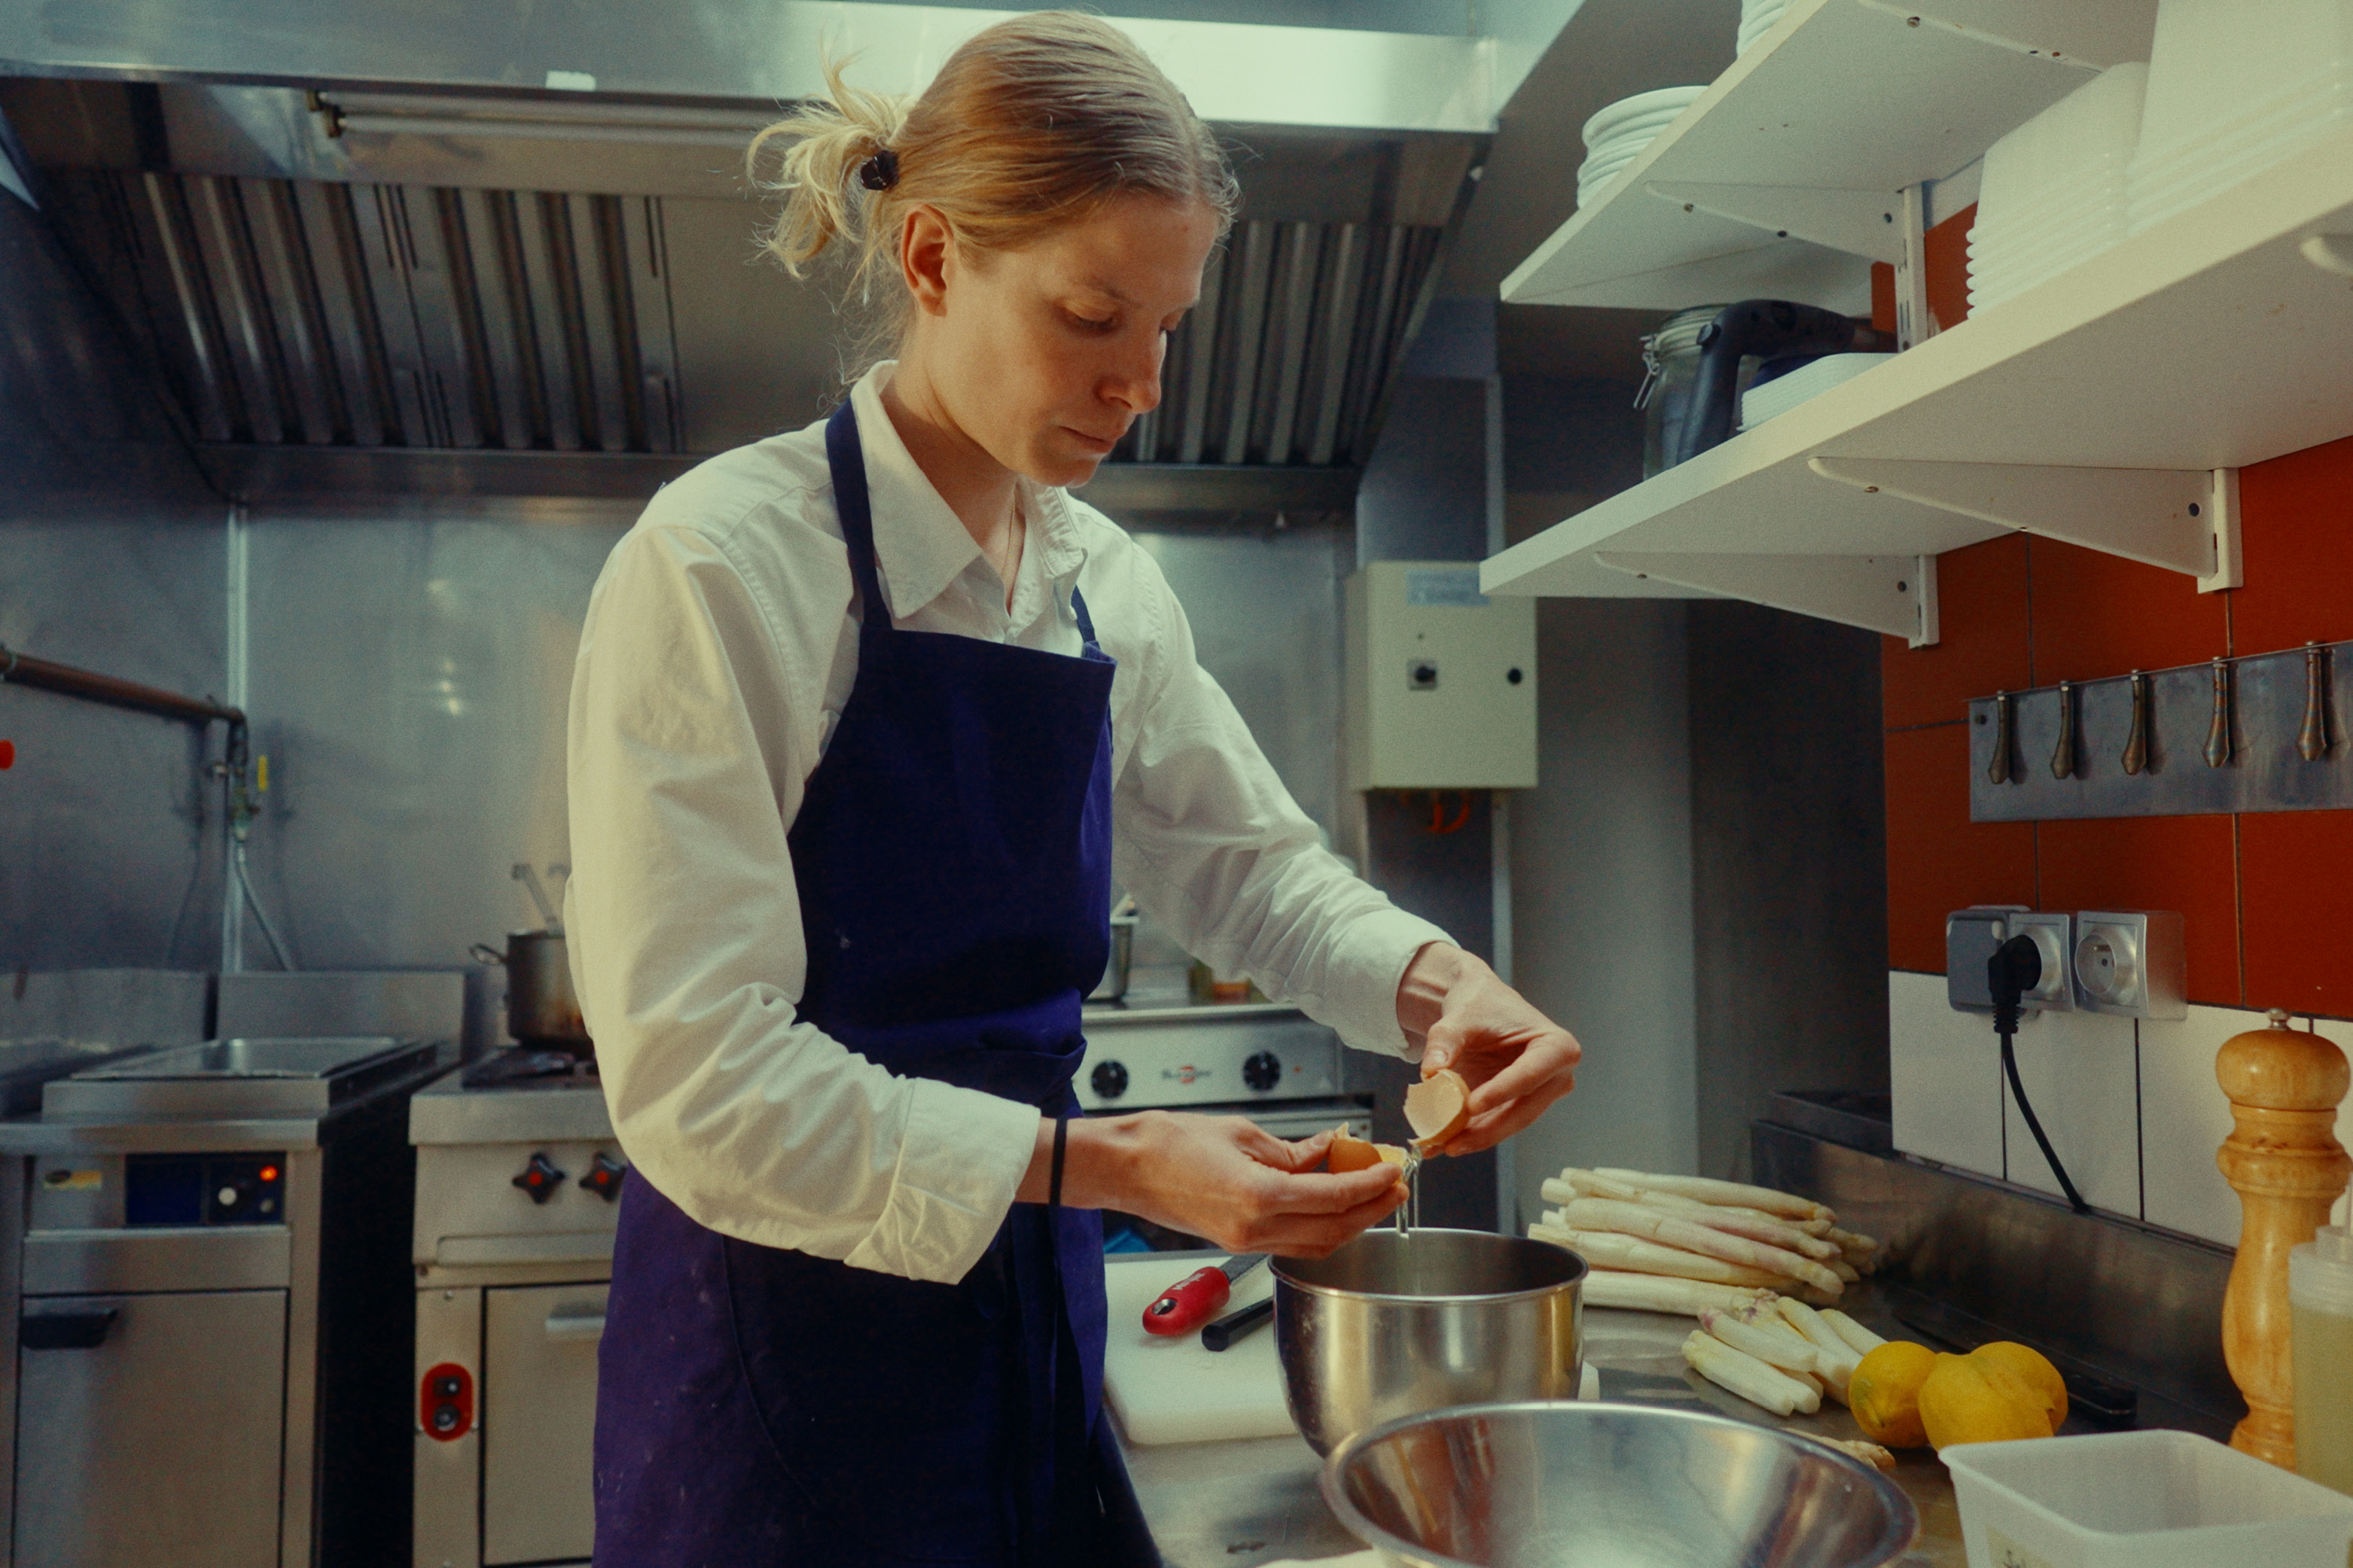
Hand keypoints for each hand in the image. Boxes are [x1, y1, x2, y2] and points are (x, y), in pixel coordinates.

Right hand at [1018, 1112, 1405, 1256]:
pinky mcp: (1237, 1241)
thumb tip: (1330, 1150)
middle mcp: (1255, 1229)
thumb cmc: (1170, 1142)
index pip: (1334, 1198)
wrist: (1125, 1166)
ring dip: (1349, 1221)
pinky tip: (1329, 1200)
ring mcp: (1246, 1241)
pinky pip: (1293, 1241)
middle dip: (1371, 1209)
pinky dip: (1320, 1224)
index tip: (1393, 1169)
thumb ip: (1293, 1150)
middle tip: (1394, 1185)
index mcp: (1258, 1197)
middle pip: (1334, 1230)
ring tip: (1370, 1192)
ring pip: (1317, 1243)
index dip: (1371, 1184)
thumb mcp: (1243, 1134)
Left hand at [1396, 943, 1580, 1154]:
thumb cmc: (1480, 1006)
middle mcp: (1556, 1076)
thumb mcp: (1460, 1017)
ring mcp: (1539, 1096)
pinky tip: (1442, 1143)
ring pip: (1509, 1125)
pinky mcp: (1519, 1107)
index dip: (1501, 1092)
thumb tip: (1431, 1072)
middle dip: (1487, 1129)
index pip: (1530, 1074)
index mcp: (1556, 1046)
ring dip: (1476, 1138)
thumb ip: (1444, 1041)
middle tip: (1451, 1142)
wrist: (1479, 1007)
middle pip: (1523, 1110)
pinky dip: (1471, 1135)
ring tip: (1440, 1146)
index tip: (1471, 1105)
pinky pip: (1497, 1126)